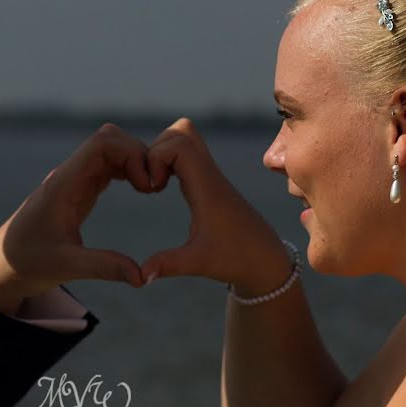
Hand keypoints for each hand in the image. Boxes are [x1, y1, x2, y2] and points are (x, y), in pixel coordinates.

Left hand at [0, 124, 153, 314]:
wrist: (2, 264)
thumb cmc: (28, 262)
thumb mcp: (67, 267)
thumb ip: (104, 268)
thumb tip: (141, 277)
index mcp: (64, 184)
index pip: (101, 143)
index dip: (131, 153)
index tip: (148, 185)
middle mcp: (69, 174)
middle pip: (109, 139)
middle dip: (137, 154)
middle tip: (154, 187)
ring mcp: (74, 179)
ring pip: (110, 149)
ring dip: (134, 161)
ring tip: (151, 189)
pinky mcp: (79, 189)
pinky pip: (107, 165)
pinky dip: (127, 170)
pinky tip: (140, 190)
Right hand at [141, 119, 291, 294]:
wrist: (265, 260)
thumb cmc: (235, 259)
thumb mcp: (198, 263)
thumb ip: (168, 264)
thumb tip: (140, 277)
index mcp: (207, 187)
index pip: (179, 144)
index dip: (156, 157)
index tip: (152, 188)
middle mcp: (209, 174)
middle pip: (181, 130)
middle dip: (155, 149)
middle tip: (151, 182)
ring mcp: (210, 175)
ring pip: (184, 137)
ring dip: (161, 153)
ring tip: (155, 184)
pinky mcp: (208, 181)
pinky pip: (186, 153)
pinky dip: (168, 161)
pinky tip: (163, 187)